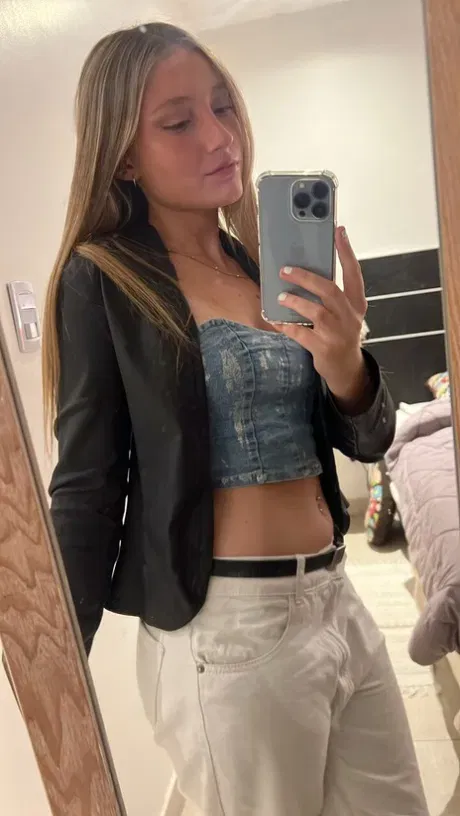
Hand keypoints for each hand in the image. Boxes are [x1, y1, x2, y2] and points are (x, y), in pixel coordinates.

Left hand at [273, 226, 370, 408]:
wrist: (346, 368)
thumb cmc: (341, 333)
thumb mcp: (345, 313)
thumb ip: (332, 295)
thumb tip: (307, 270)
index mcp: (357, 304)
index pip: (354, 273)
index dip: (346, 252)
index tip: (339, 231)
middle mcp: (350, 317)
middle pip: (329, 291)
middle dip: (306, 278)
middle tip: (286, 270)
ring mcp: (337, 334)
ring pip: (316, 312)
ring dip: (296, 302)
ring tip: (281, 295)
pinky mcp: (323, 348)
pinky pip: (301, 334)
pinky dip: (288, 326)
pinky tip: (277, 321)